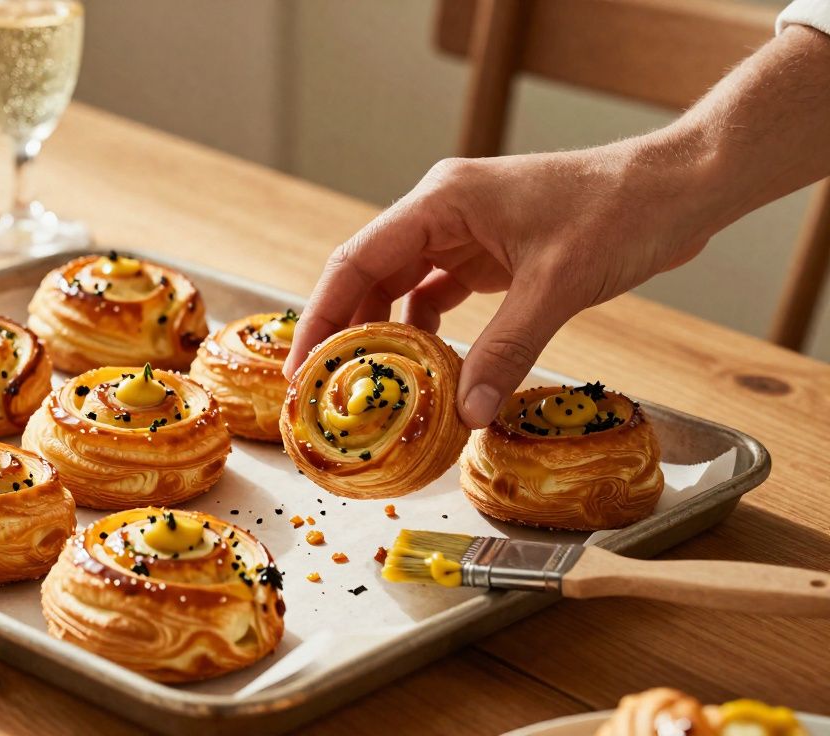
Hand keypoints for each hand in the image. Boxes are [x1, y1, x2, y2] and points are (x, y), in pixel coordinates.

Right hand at [284, 139, 719, 427]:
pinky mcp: (491, 255)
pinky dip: (430, 334)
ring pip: (403, 289)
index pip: (356, 261)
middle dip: (348, 332)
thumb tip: (466, 413)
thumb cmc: (620, 212)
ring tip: (374, 389)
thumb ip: (506, 350)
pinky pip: (439, 296)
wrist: (678, 189)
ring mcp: (466, 233)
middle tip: (330, 391)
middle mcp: (442, 213)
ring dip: (389, 336)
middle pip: (370, 277)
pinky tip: (430, 371)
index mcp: (441, 202)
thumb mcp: (556, 286)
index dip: (322, 315)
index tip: (302, 367)